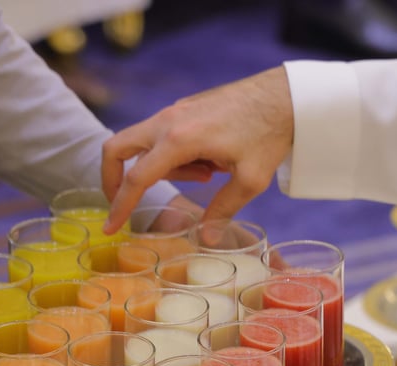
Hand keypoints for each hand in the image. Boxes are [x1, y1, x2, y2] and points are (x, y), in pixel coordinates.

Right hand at [101, 66, 293, 232]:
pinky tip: (208, 163)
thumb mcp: (251, 180)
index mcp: (180, 139)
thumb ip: (224, 210)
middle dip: (112, 179)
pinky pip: (162, 137)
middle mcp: (168, 121)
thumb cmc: (270, 133)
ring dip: (160, 169)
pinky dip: (173, 157)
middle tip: (123, 204)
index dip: (120, 206)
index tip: (109, 228)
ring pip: (142, 145)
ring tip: (206, 175)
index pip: (136, 178)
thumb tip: (208, 240)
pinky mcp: (183, 108)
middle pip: (117, 148)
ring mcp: (174, 111)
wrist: (287, 94)